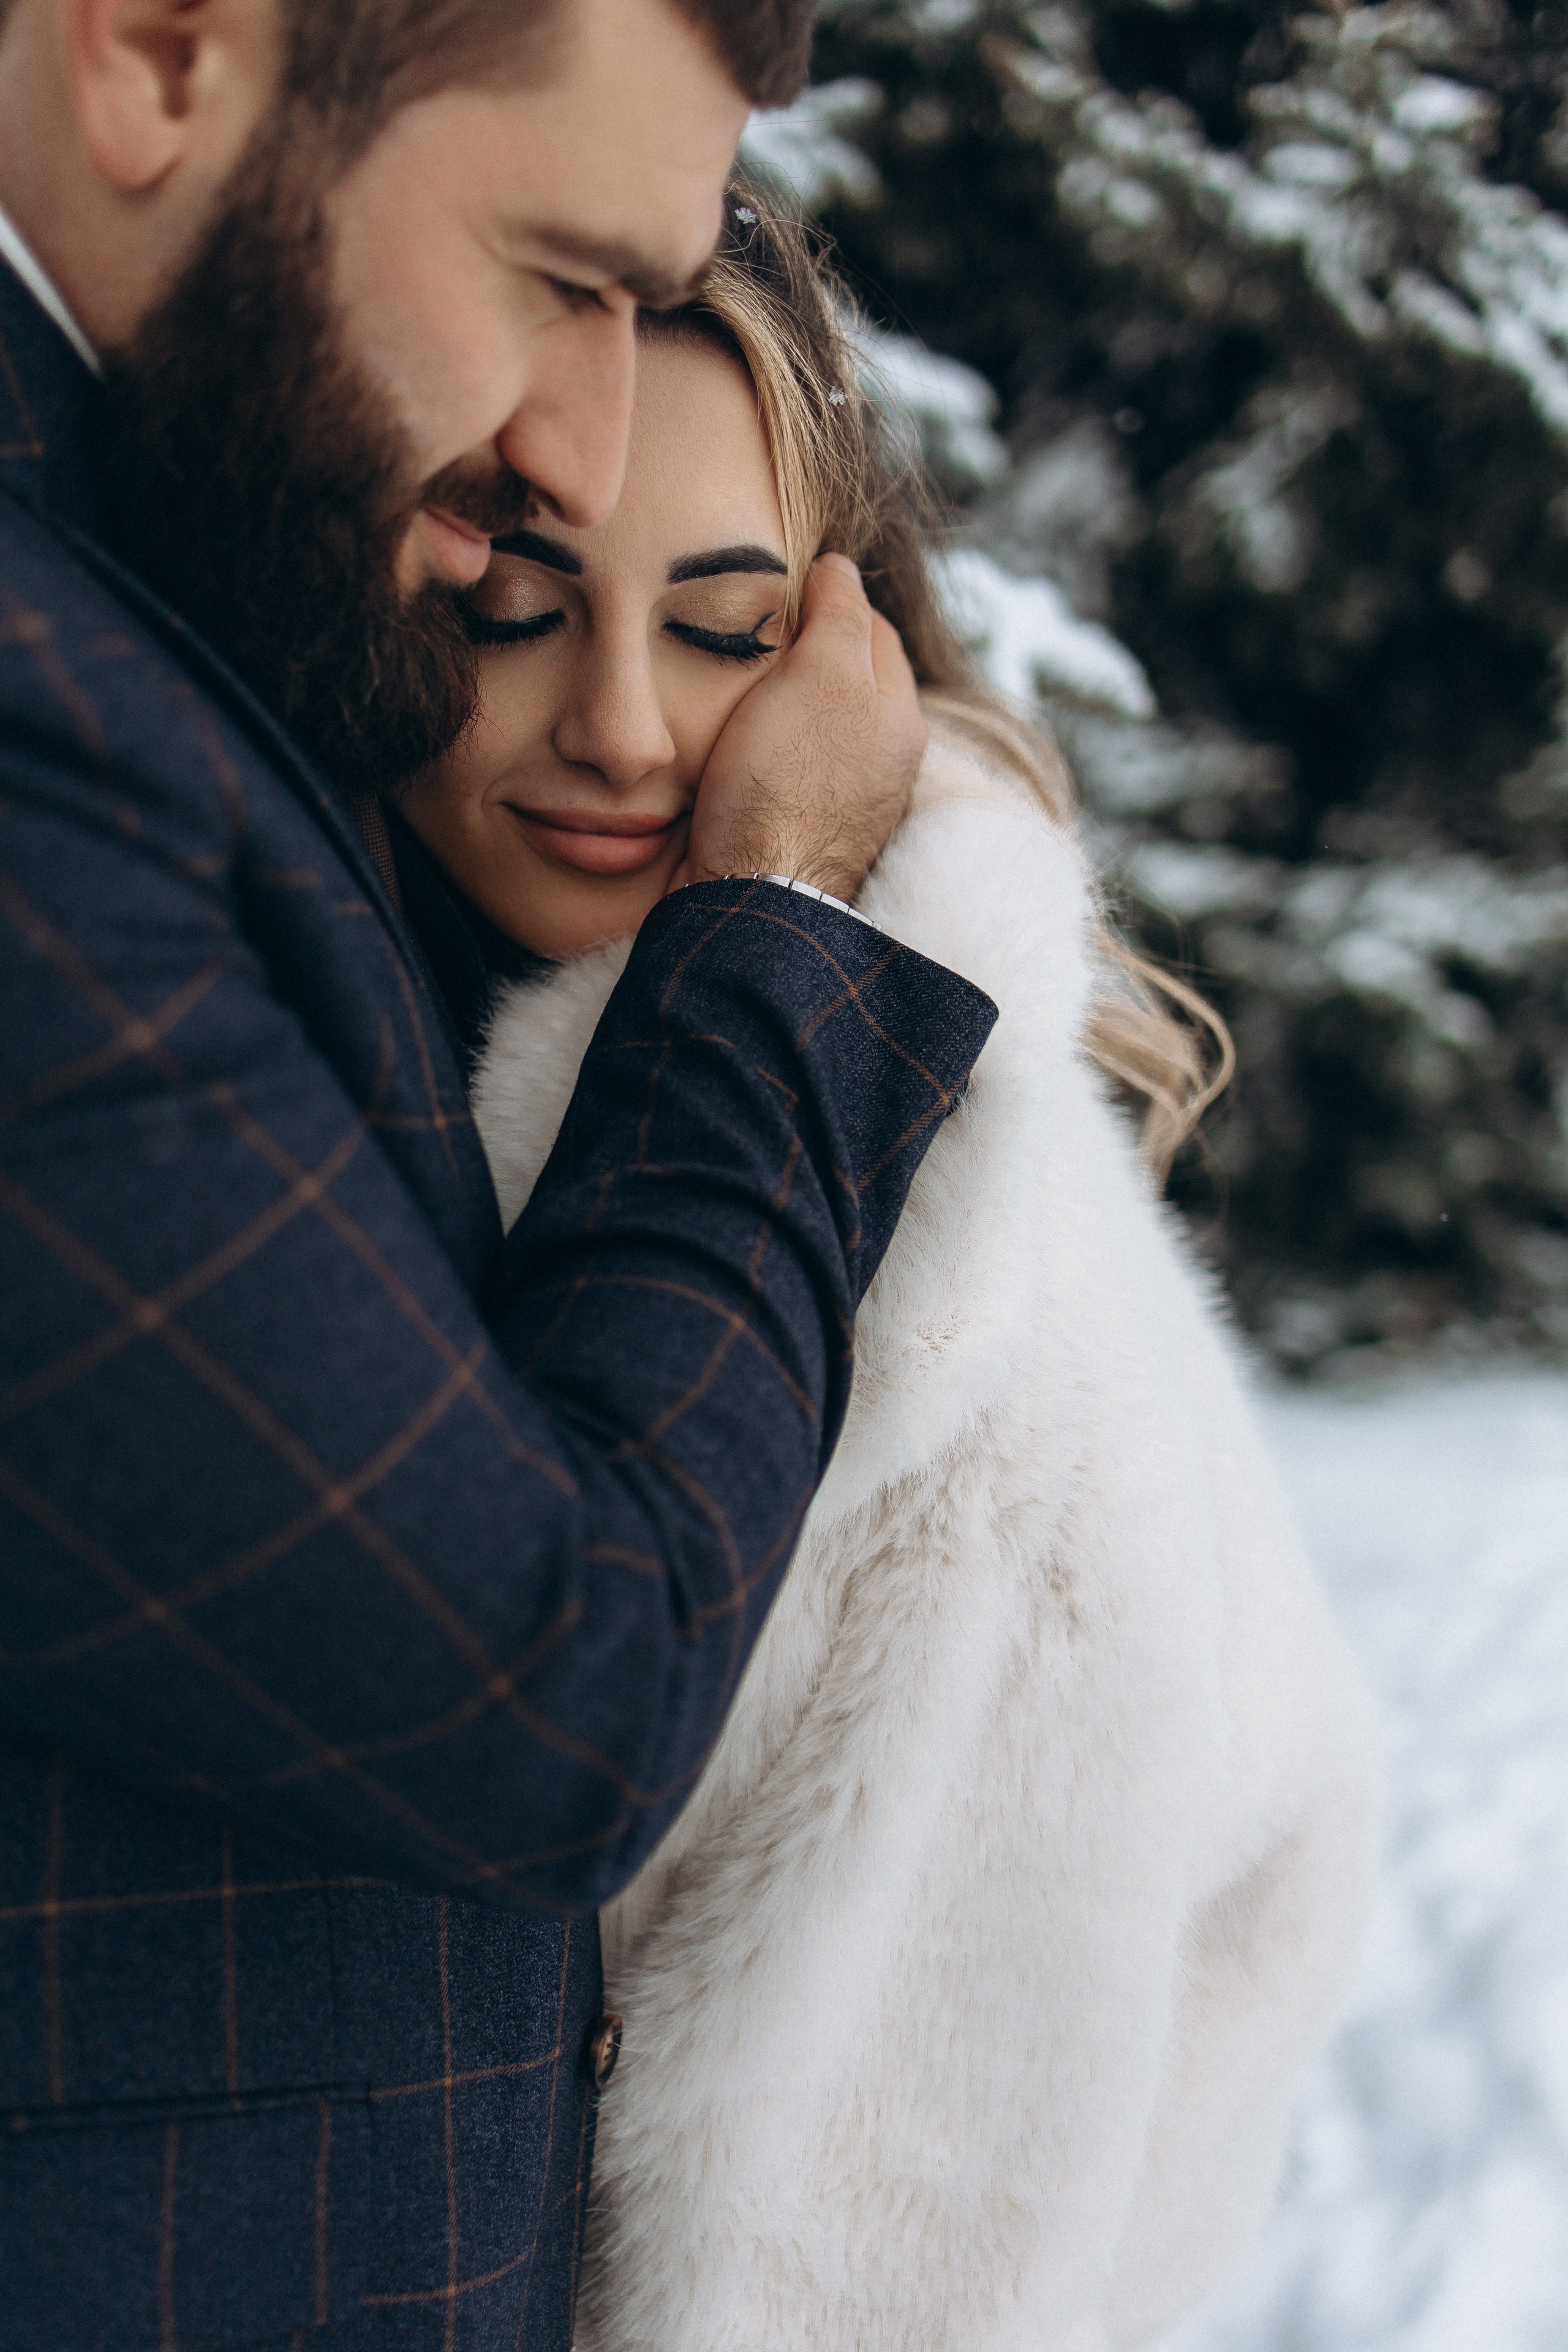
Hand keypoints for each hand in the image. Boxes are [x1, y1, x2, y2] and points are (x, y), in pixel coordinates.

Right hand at [670, 554, 926, 903]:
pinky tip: (730, 745)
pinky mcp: (799, 833)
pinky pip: (785, 770)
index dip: (827, 598)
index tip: (779, 587)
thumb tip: (841, 567)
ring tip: (735, 683)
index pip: (873, 628)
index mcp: (900, 716)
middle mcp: (884, 761)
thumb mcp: (822, 673)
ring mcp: (844, 802)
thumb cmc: (787, 781)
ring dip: (779, 702)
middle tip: (750, 632)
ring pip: (813, 726)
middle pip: (845, 678)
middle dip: (805, 651)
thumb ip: (839, 614)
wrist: (749, 898)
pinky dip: (761, 748)